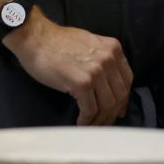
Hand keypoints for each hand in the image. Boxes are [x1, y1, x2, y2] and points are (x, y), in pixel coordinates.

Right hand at [6, 9, 132, 125]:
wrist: (36, 38)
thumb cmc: (58, 42)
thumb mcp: (90, 43)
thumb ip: (103, 59)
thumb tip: (108, 83)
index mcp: (113, 48)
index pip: (127, 79)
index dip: (123, 98)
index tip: (118, 110)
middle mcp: (109, 58)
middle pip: (120, 94)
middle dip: (113, 113)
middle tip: (103, 123)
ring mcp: (96, 71)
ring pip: (107, 104)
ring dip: (100, 120)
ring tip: (90, 125)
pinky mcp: (82, 82)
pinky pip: (90, 109)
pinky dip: (86, 120)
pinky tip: (80, 123)